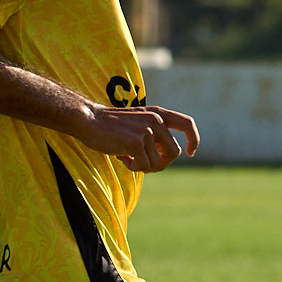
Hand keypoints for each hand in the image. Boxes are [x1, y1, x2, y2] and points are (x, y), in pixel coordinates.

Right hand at [74, 104, 199, 171]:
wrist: (89, 120)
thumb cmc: (111, 126)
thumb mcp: (138, 123)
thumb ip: (155, 135)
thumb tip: (166, 156)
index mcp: (158, 114)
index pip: (187, 124)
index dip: (193, 140)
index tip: (189, 152)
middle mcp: (155, 120)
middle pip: (174, 152)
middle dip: (162, 164)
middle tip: (145, 166)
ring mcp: (146, 130)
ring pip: (157, 162)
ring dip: (143, 166)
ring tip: (128, 158)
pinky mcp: (136, 142)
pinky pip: (143, 166)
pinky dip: (133, 167)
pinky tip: (122, 158)